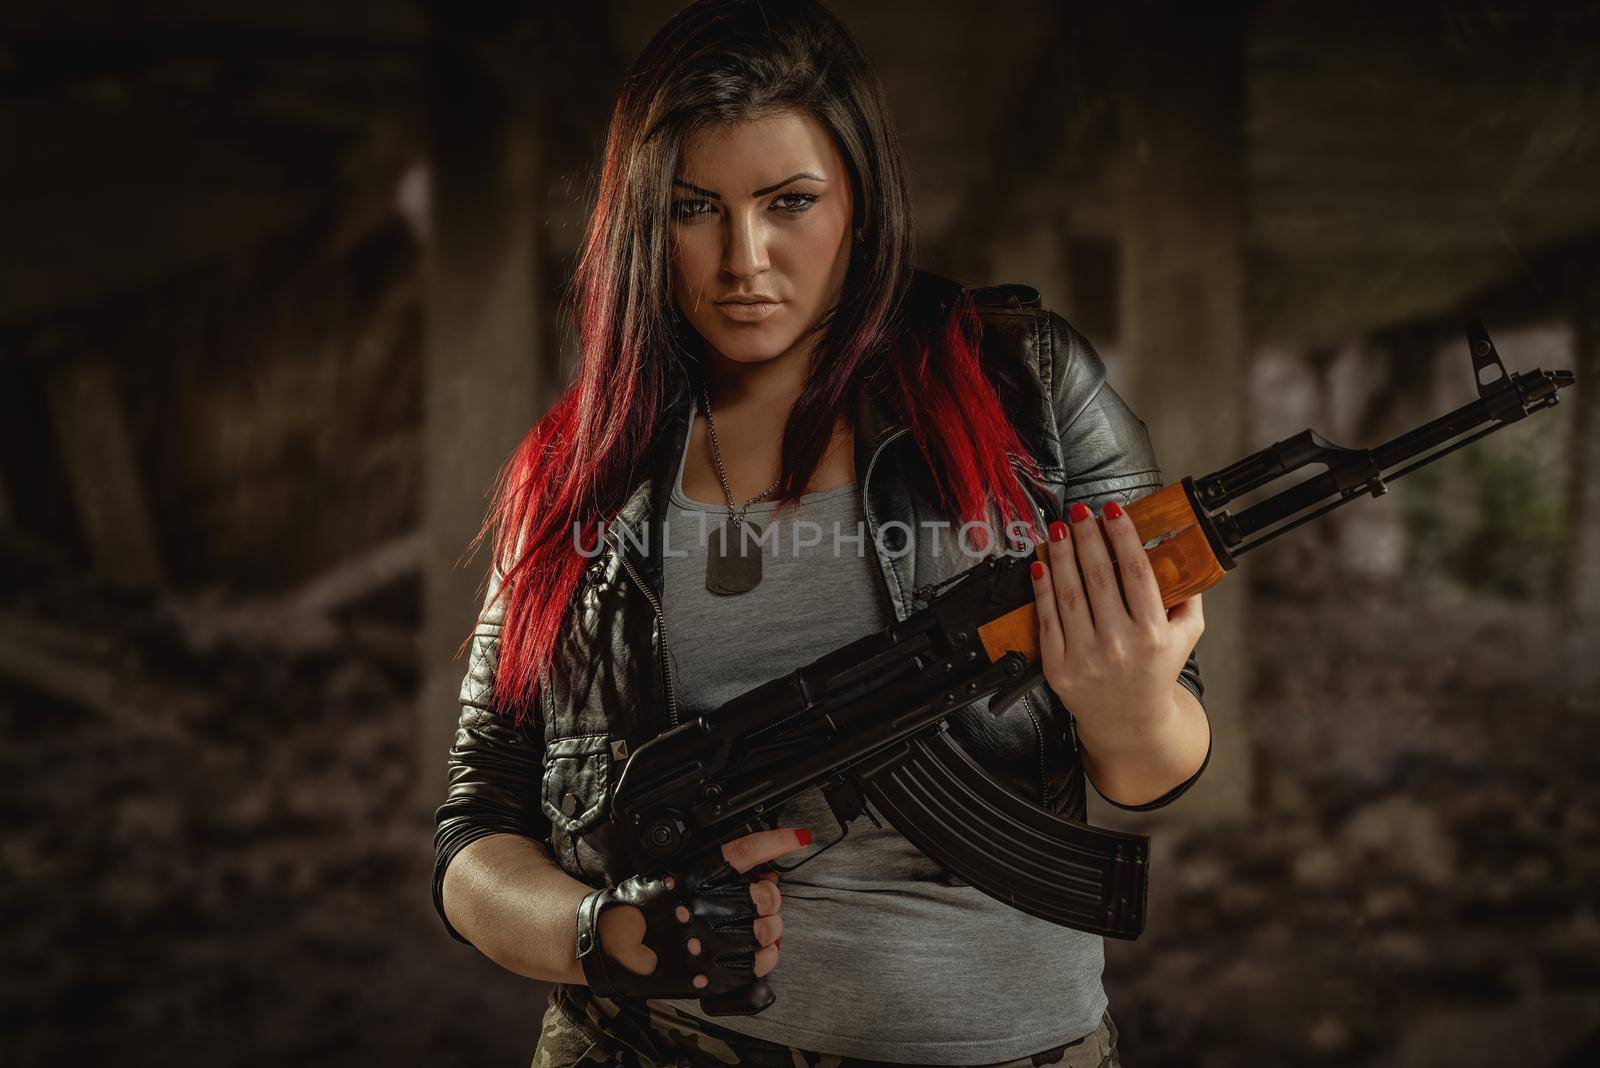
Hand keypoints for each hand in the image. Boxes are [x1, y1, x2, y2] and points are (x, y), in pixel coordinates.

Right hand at [577, 826, 809, 999]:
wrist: (609, 945)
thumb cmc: (641, 906)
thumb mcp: (673, 872)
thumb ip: (713, 873)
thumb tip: (760, 872)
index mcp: (693, 877)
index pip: (745, 852)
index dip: (776, 842)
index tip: (799, 837)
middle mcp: (703, 909)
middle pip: (764, 895)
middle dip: (769, 896)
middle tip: (759, 899)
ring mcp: (708, 944)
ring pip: (768, 930)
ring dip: (770, 927)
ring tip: (755, 926)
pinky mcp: (711, 975)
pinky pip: (760, 964)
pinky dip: (766, 956)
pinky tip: (755, 950)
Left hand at [1028, 499, 1203, 743]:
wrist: (1130, 722)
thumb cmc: (1158, 669)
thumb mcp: (1187, 635)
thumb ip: (1189, 593)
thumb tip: (1179, 546)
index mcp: (1154, 634)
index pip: (1137, 573)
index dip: (1123, 537)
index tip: (1113, 510)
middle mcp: (1120, 645)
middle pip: (1099, 577)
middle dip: (1087, 537)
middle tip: (1080, 512)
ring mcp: (1087, 658)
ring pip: (1070, 594)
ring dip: (1062, 555)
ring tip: (1059, 529)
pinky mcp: (1059, 668)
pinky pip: (1048, 619)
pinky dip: (1042, 589)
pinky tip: (1041, 564)